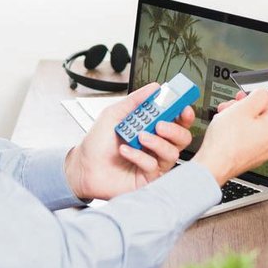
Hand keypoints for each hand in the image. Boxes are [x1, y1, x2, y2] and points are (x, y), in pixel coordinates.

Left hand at [65, 83, 196, 200]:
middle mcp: (156, 145)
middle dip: (174, 129)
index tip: (183, 107)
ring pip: (172, 153)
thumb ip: (135, 100)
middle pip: (182, 138)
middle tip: (159, 124)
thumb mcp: (114, 114)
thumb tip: (154, 88)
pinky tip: (125, 151)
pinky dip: (139, 156)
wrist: (83, 166)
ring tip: (139, 136)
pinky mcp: (148, 178)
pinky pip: (154, 167)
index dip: (184, 114)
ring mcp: (154, 162)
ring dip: (157, 143)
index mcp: (151, 128)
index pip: (177, 120)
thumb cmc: (97, 143)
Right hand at [192, 89, 267, 185]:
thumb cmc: (226, 141)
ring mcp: (261, 152)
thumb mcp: (243, 107)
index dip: (255, 98)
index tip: (243, 98)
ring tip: (223, 119)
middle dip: (243, 108)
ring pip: (251, 127)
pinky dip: (236, 133)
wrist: (213, 165)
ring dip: (237, 119)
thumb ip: (259, 95)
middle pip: (260, 115)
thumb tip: (265, 93)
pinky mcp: (249, 158)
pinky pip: (246, 139)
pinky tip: (225, 131)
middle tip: (230, 107)